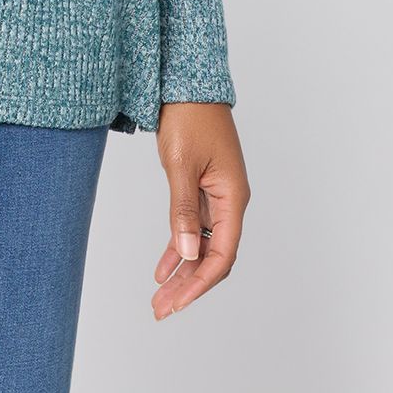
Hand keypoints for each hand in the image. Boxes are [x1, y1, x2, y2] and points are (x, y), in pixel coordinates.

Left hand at [150, 101, 248, 320]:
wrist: (186, 83)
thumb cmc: (188, 116)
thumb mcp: (181, 164)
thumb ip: (183, 210)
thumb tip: (188, 254)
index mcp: (233, 196)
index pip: (222, 254)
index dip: (200, 282)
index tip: (176, 302)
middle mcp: (229, 201)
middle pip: (213, 255)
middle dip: (188, 286)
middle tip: (161, 309)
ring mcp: (215, 196)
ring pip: (202, 245)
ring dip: (182, 272)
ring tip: (159, 298)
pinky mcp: (201, 188)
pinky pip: (193, 227)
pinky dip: (178, 247)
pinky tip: (162, 268)